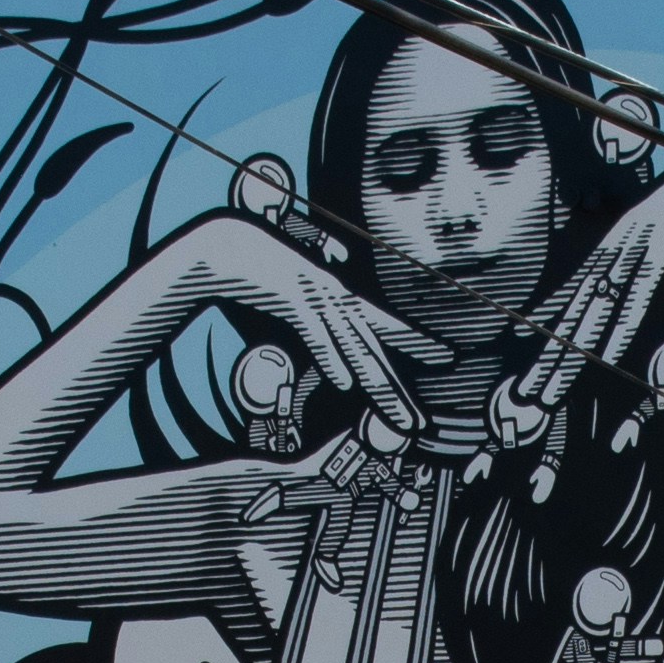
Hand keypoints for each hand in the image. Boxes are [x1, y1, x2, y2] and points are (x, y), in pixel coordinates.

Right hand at [174, 209, 435, 410]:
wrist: (220, 243)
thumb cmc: (255, 274)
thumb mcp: (292, 301)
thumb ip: (313, 323)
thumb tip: (326, 348)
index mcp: (333, 296)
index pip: (380, 323)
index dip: (413, 340)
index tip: (443, 356)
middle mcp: (331, 293)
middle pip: (370, 347)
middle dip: (394, 386)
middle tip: (417, 420)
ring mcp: (312, 291)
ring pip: (351, 343)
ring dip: (374, 380)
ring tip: (394, 411)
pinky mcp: (288, 292)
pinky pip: (314, 330)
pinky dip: (329, 354)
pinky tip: (344, 380)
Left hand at [530, 159, 663, 391]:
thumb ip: (648, 252)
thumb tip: (642, 271)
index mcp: (615, 238)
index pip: (575, 284)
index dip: (548, 313)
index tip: (523, 337)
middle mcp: (617, 241)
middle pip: (577, 307)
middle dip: (552, 354)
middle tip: (529, 389)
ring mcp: (636, 243)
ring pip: (598, 308)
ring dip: (574, 355)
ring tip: (551, 388)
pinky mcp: (662, 247)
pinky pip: (637, 298)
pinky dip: (619, 330)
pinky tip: (603, 358)